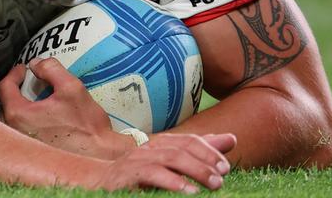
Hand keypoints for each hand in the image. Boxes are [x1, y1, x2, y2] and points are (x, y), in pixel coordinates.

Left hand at [0, 59, 122, 157]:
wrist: (100, 158)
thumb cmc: (86, 127)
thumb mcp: (71, 88)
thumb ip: (51, 69)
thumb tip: (36, 64)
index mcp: (19, 115)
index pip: (5, 87)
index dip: (15, 73)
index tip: (25, 69)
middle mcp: (16, 131)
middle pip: (8, 102)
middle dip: (18, 89)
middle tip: (31, 81)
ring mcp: (23, 143)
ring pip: (15, 117)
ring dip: (24, 104)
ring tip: (39, 97)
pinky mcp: (33, 152)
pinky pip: (23, 129)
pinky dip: (30, 118)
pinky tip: (46, 116)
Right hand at [92, 132, 236, 192]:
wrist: (100, 180)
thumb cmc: (139, 174)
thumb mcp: (170, 163)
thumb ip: (199, 152)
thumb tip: (231, 138)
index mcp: (160, 143)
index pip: (188, 140)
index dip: (208, 150)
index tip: (226, 166)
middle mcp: (150, 147)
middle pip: (182, 147)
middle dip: (205, 160)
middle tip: (222, 175)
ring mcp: (138, 159)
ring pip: (171, 158)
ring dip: (195, 171)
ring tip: (214, 184)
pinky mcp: (129, 174)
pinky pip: (153, 174)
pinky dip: (173, 182)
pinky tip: (189, 191)